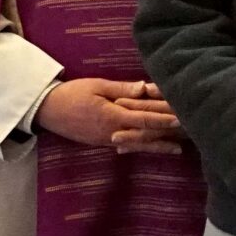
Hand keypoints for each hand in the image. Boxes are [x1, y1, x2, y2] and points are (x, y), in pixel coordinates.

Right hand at [36, 78, 180, 151]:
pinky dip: (142, 148)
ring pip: (139, 143)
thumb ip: (122, 89)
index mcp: (113, 116)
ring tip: (179, 148)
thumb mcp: (96, 86)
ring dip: (158, 145)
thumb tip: (145, 88)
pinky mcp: (103, 142)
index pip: (144, 118)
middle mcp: (113, 131)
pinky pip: (127, 146)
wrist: (46, 110)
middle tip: (189, 134)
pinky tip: (154, 150)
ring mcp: (108, 139)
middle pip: (146, 134)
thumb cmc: (71, 93)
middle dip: (167, 134)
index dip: (164, 119)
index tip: (181, 118)